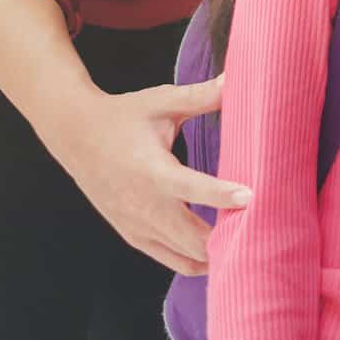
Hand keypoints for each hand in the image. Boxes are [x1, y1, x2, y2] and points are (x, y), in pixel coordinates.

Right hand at [38, 76, 251, 275]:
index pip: (191, 189)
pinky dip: (194, 260)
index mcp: (151, 170)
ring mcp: (136, 225)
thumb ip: (201, 97)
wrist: (75, 136)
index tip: (251, 197)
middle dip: (227, 237)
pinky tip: (219, 253)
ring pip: (183, 255)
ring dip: (215, 252)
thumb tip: (237, 78)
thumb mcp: (161, 102)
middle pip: (191, 237)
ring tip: (249, 241)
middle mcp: (143, 205)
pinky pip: (168, 259)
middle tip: (265, 229)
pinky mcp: (132, 234)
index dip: (221, 195)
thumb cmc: (123, 116)